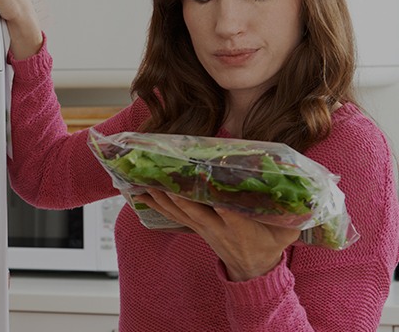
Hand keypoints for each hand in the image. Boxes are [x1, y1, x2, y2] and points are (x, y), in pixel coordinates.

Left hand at [135, 188, 300, 281]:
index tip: (213, 189)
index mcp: (242, 229)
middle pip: (196, 212)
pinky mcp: (195, 227)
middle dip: (180, 197)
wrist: (252, 267)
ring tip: (145, 182)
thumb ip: (294, 214)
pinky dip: (158, 204)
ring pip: (180, 212)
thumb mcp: (287, 231)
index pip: (231, 216)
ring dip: (162, 198)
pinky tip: (143, 194)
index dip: (221, 204)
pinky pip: (173, 215)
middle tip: (165, 180)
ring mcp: (204, 228)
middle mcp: (218, 228)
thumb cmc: (270, 243)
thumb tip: (306, 191)